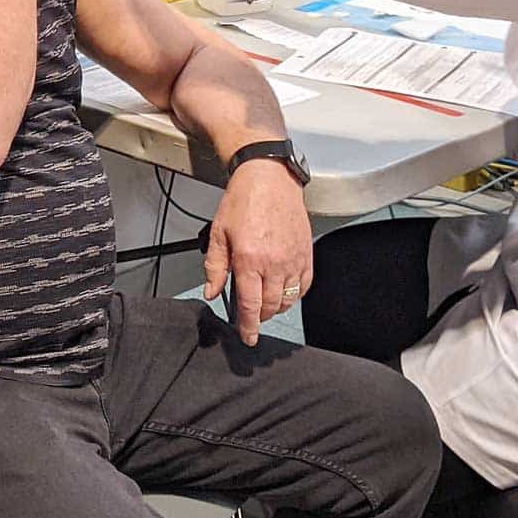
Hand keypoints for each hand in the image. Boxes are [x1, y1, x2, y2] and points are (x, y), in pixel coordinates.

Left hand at [205, 159, 313, 346]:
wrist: (268, 178)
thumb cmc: (242, 201)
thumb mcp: (218, 233)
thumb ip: (215, 267)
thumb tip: (212, 292)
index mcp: (249, 259)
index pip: (250, 305)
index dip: (249, 327)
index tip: (248, 338)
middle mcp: (273, 263)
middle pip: (269, 306)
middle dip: (260, 316)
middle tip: (252, 315)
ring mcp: (293, 259)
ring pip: (288, 299)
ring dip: (276, 307)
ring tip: (265, 301)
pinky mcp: (306, 253)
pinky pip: (304, 285)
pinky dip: (294, 294)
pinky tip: (284, 290)